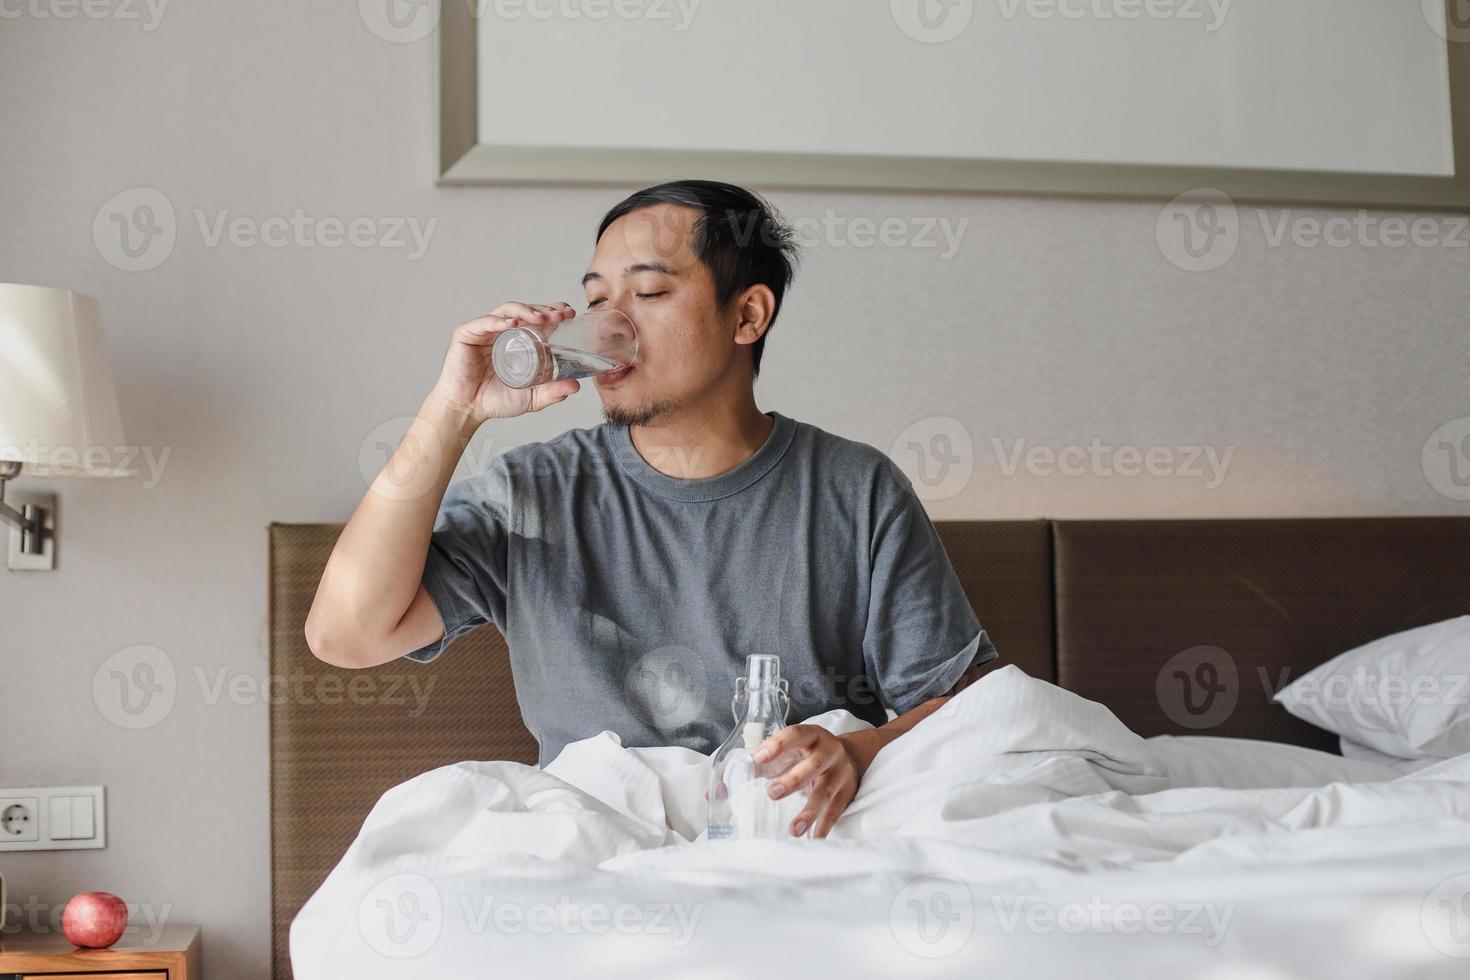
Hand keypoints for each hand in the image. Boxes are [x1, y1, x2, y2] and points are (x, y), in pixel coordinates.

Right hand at [432, 301, 580, 423]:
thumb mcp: (531, 398)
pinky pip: (485, 322)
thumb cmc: (495, 400)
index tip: (570, 314)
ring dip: (527, 310)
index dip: (554, 312)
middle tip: (561, 315)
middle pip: (526, 311)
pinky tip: (513, 323)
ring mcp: (485, 331)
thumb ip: (552, 392)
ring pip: (508, 310)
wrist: (467, 410)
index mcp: (518, 340)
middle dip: (545, 310)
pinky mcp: (467, 334)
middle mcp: (502, 331)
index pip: (538, 319)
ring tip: (541, 317)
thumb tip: (576, 386)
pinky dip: (500, 320)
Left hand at [753, 725, 860, 838]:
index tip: (759, 758)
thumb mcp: (789, 751)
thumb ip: (761, 764)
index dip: (778, 744)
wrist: (849, 755)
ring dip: (809, 812)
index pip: (796, 734)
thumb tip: (724, 785)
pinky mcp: (848, 791)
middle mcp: (829, 751)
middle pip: (814, 764)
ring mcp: (841, 772)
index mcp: (811, 736)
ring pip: (826, 791)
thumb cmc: (807, 755)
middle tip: (772, 793)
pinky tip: (814, 837)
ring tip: (794, 830)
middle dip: (793, 780)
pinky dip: (825, 825)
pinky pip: (837, 810)